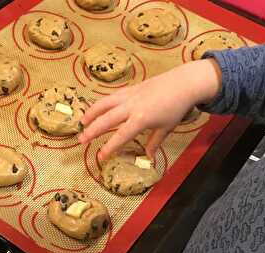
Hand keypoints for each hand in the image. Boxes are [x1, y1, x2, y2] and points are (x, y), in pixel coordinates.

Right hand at [79, 58, 221, 159]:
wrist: (184, 83)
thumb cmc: (176, 108)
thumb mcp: (166, 128)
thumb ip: (154, 143)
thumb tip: (148, 157)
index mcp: (141, 119)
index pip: (121, 136)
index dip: (109, 147)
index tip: (100, 157)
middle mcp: (131, 107)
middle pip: (107, 119)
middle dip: (92, 130)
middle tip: (81, 140)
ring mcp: (129, 96)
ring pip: (105, 104)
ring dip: (92, 113)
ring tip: (82, 122)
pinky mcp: (130, 89)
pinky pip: (112, 96)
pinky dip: (101, 103)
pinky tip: (96, 109)